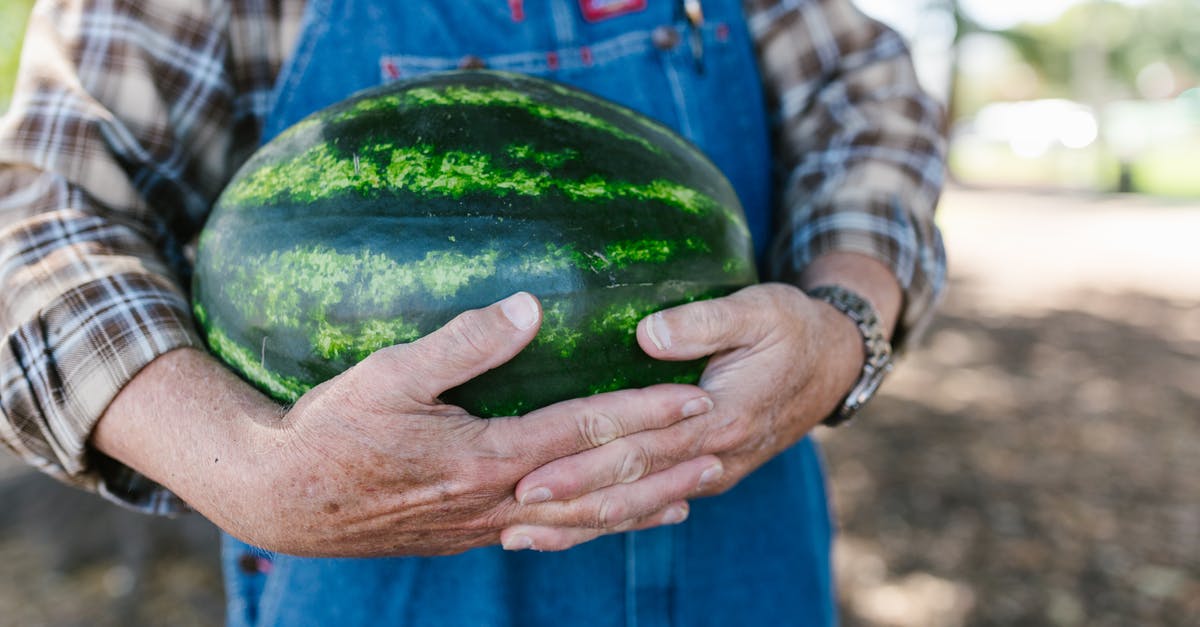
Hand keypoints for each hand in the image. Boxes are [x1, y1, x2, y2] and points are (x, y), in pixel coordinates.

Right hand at [96, 293, 720, 557]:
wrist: (285, 501)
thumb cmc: (331, 429)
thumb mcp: (387, 375)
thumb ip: (463, 342)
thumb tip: (532, 307)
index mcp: (487, 454)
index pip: (586, 432)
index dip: (644, 414)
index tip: (696, 396)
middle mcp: (499, 498)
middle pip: (601, 484)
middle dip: (666, 462)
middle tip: (723, 443)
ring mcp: (488, 524)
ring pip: (584, 520)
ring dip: (643, 503)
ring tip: (696, 490)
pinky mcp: (472, 534)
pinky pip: (552, 534)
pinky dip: (595, 526)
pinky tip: (616, 519)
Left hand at [505, 281, 872, 547]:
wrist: (835, 364)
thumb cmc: (791, 328)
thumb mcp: (758, 309)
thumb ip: (703, 322)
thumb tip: (646, 334)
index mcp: (722, 417)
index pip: (641, 449)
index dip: (584, 465)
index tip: (532, 474)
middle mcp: (715, 457)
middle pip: (631, 488)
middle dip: (569, 503)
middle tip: (511, 512)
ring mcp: (712, 474)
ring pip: (638, 509)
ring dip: (581, 525)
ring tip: (523, 537)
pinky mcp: (705, 475)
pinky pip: (651, 506)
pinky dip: (611, 522)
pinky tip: (571, 532)